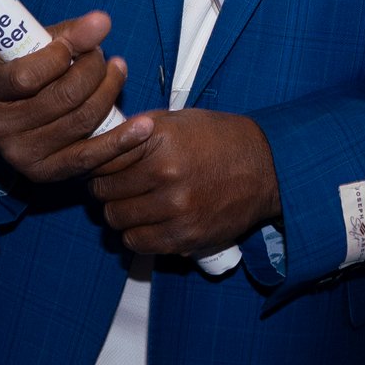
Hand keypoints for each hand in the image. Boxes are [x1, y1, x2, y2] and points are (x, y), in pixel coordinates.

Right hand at [0, 10, 151, 184]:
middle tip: (104, 57)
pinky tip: (145, 125)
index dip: (60, 57)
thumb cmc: (27, 69)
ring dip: (109, 92)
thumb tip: (102, 22)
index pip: (26, 76)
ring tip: (117, 71)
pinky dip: (122, 140)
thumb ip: (68, 34)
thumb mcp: (35, 46)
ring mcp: (21, 154)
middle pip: (62, 98)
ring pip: (81, 121)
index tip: (81, 43)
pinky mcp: (46, 173)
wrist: (18, 112)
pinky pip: (90, 157)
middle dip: (93, 71)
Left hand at [86, 109, 282, 258]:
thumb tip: (97, 145)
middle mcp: (166, 175)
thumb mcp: (176, 121)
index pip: (100, 160)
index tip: (105, 166)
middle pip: (103, 193)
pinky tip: (148, 222)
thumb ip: (135, 133)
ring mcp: (176, 209)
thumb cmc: (219, 140)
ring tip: (135, 204)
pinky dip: (136, 234)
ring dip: (120, 214)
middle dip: (106, 190)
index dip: (98, 164)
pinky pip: (138, 243)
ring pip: (116, 220)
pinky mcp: (186, 236)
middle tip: (119, 187)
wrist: (267, 168)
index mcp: (159, 141)